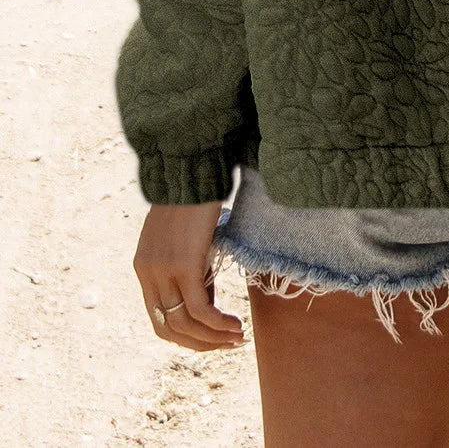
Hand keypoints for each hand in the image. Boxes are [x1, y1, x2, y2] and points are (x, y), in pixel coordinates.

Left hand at [133, 199, 245, 351]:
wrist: (191, 169)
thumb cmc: (192, 199)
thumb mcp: (182, 240)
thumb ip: (187, 269)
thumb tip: (207, 302)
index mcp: (144, 269)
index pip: (160, 320)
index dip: (187, 337)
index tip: (212, 338)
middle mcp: (149, 274)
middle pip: (170, 329)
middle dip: (200, 344)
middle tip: (228, 344)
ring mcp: (164, 271)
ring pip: (186, 324)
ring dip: (213, 338)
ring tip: (237, 337)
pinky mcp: (184, 265)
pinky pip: (201, 309)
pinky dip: (218, 324)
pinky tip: (235, 324)